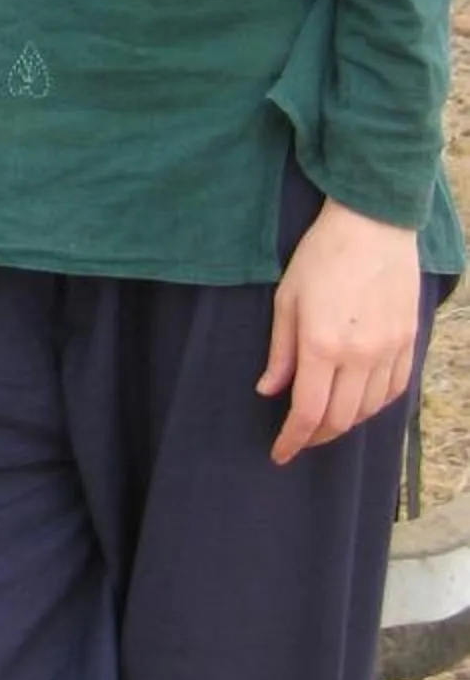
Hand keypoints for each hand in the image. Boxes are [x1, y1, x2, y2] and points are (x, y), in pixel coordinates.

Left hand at [259, 197, 421, 463]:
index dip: (293, 439)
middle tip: (298, 438)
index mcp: (322, 345)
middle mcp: (359, 355)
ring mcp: (389, 350)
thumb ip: (280, 351)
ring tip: (325, 421)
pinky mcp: (409, 341)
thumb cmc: (320, 257)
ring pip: (369, 409)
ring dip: (345, 423)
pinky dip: (374, 406)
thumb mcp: (286, 300)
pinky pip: (394, 390)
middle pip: (341, 419)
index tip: (279, 454)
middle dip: (316, 436)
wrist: (373, 225)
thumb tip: (270, 391)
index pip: (308, 412)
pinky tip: (359, 403)